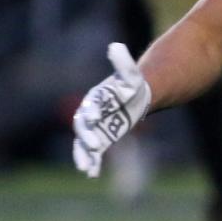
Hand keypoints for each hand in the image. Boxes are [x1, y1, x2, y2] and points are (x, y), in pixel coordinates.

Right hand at [73, 43, 151, 177]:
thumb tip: (116, 46)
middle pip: (84, 129)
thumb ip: (123, 63)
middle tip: (93, 147)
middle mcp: (91, 114)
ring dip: (85, 155)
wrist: (137, 95)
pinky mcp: (103, 138)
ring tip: (86, 168)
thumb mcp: (130, 73)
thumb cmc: (132, 84)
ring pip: (86, 143)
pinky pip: (94, 151)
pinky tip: (91, 173)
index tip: (94, 120)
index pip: (89, 109)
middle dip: (86, 138)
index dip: (90, 115)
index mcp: (95, 100)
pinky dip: (92, 161)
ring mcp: (96, 128)